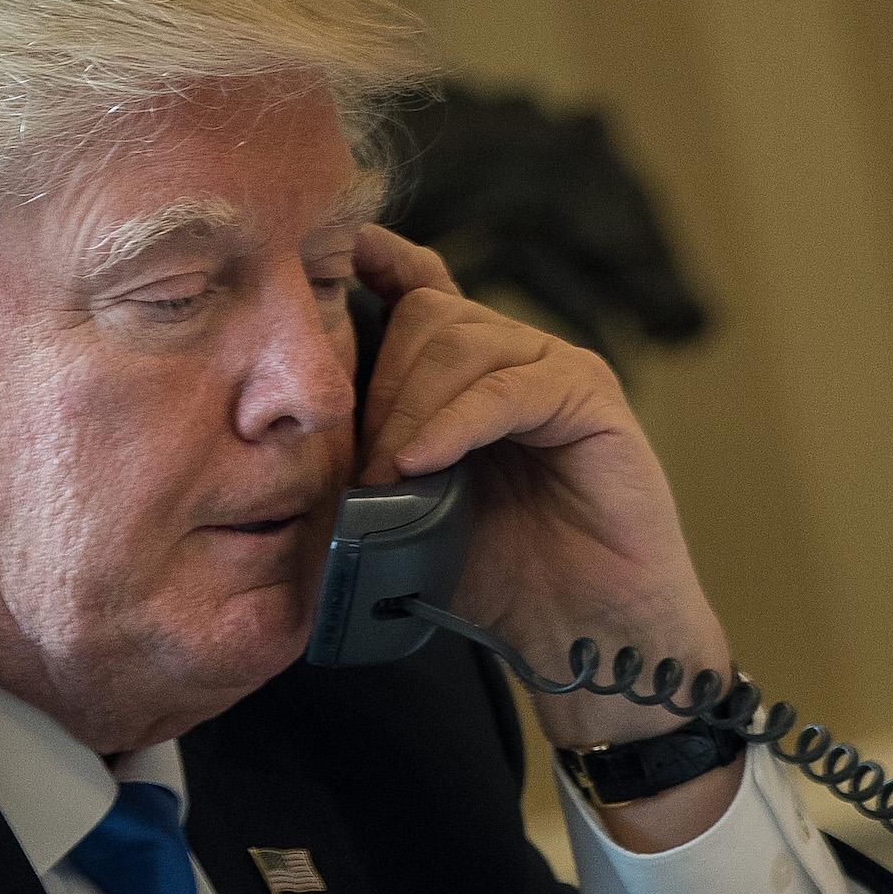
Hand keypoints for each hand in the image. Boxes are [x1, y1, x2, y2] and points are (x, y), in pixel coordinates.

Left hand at [352, 226, 735, 757]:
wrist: (580, 634)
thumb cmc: (497, 579)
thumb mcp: (408, 512)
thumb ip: (372, 460)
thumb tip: (300, 436)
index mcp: (473, 375)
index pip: (424, 291)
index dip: (380, 266)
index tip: (336, 259)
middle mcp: (517, 358)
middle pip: (428, 316)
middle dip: (381, 386)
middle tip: (367, 470)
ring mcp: (558, 372)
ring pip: (463, 343)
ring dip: (410, 410)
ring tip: (392, 480)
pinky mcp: (591, 400)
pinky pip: (508, 388)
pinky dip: (455, 423)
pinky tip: (423, 464)